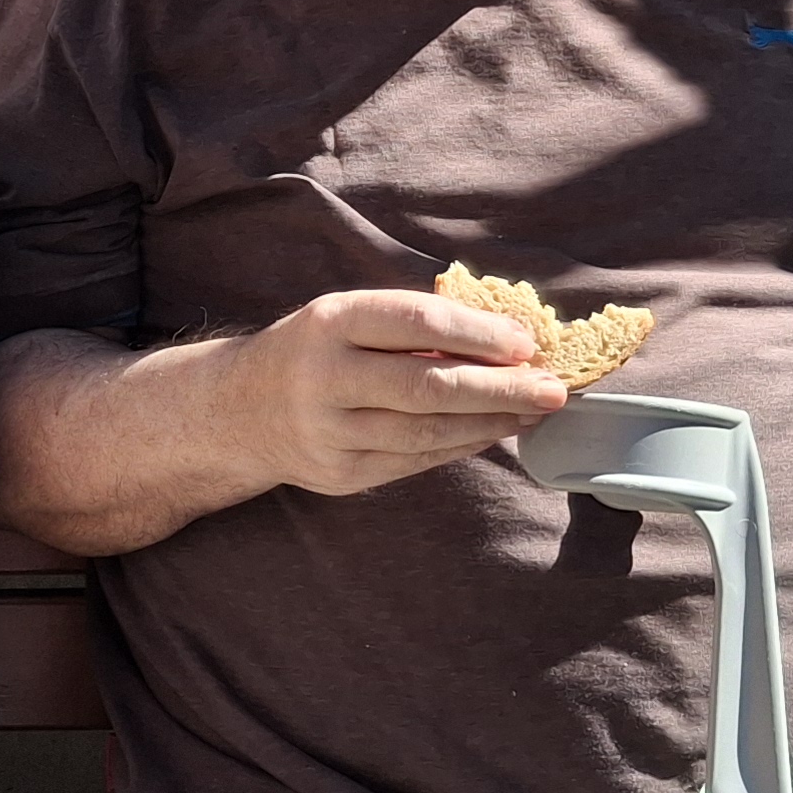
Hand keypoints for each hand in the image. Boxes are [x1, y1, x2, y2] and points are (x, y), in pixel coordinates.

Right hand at [216, 288, 568, 498]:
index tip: (526, 343)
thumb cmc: (314, 351)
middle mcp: (325, 379)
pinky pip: (415, 461)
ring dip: (491, 422)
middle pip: (427, 386)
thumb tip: (506, 340)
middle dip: (499, 388)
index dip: (477, 333)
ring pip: (426, 432)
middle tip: (553, 389)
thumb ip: (412, 324)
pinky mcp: (341, 475)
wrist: (239, 411)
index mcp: (330, 323)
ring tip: (535, 411)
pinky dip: (462, 446)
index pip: (415, 323)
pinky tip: (495, 431)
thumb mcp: (346, 317)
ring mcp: (330, 434)